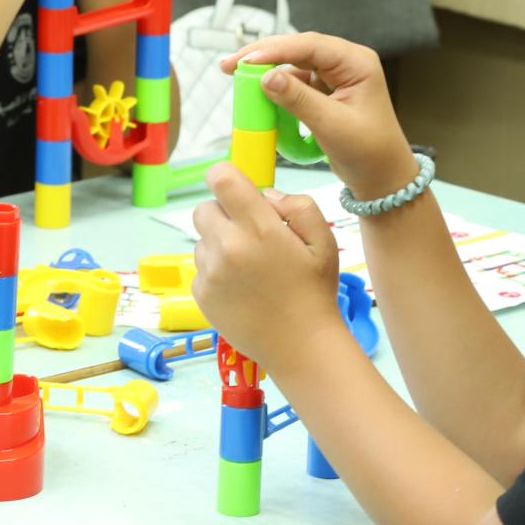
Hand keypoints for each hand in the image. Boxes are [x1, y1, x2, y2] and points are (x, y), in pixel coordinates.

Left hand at [192, 164, 342, 373]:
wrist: (301, 346)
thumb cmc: (315, 292)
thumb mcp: (323, 240)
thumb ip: (297, 206)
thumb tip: (265, 196)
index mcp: (258, 227)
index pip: (221, 178)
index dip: (226, 177)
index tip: (236, 190)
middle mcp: (228, 246)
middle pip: (204, 208)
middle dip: (224, 215)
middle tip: (249, 235)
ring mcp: (211, 272)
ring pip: (202, 240)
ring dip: (219, 245)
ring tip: (249, 269)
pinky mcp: (201, 294)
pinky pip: (201, 269)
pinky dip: (216, 273)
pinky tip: (241, 288)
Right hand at [221, 34, 418, 202]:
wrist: (382, 179)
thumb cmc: (370, 153)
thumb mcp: (332, 127)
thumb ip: (299, 100)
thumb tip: (266, 78)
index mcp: (357, 63)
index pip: (310, 45)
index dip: (275, 50)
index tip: (246, 61)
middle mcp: (346, 63)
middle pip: (297, 49)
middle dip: (263, 56)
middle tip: (229, 65)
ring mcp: (334, 77)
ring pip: (292, 65)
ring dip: (266, 72)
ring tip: (236, 78)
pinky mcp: (324, 92)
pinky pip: (294, 83)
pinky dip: (275, 89)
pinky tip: (257, 95)